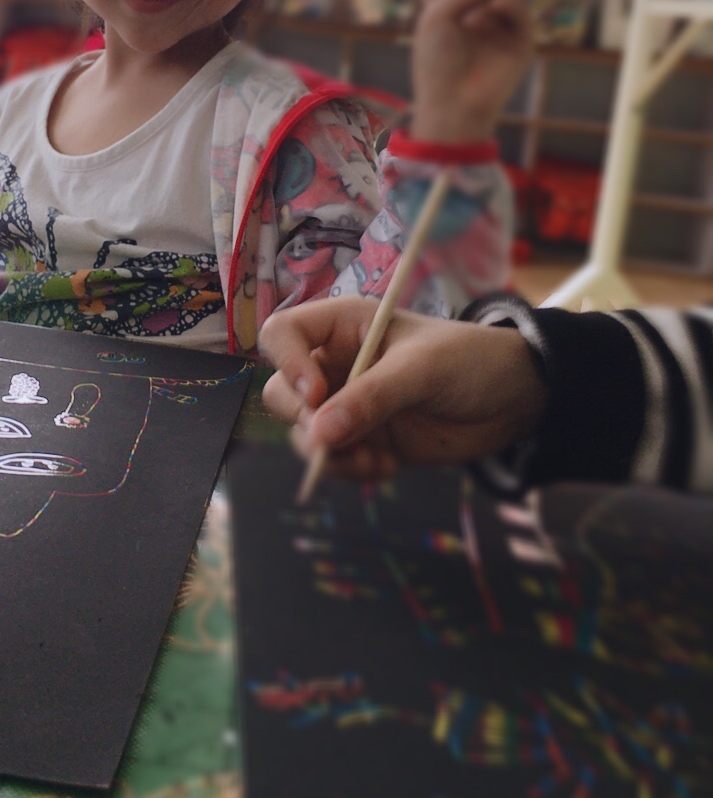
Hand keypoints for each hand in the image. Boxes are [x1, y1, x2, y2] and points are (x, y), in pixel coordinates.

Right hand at [259, 297, 546, 484]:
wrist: (514, 400)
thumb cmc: (469, 361)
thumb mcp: (421, 371)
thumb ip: (370, 399)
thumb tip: (319, 433)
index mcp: (342, 326)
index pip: (283, 333)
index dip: (287, 363)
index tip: (317, 395)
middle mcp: (335, 364)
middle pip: (283, 391)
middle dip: (305, 421)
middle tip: (335, 440)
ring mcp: (347, 405)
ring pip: (304, 433)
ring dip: (330, 455)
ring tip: (373, 462)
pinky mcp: (363, 440)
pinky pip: (333, 460)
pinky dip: (350, 470)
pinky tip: (386, 468)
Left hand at [411, 0, 532, 142]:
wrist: (455, 100)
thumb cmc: (436, 62)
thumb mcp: (437, 16)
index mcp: (444, 12)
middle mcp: (473, 16)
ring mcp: (498, 27)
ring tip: (476, 17)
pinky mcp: (519, 41)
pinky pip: (517, 8)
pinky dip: (507, 4)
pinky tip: (494, 9)